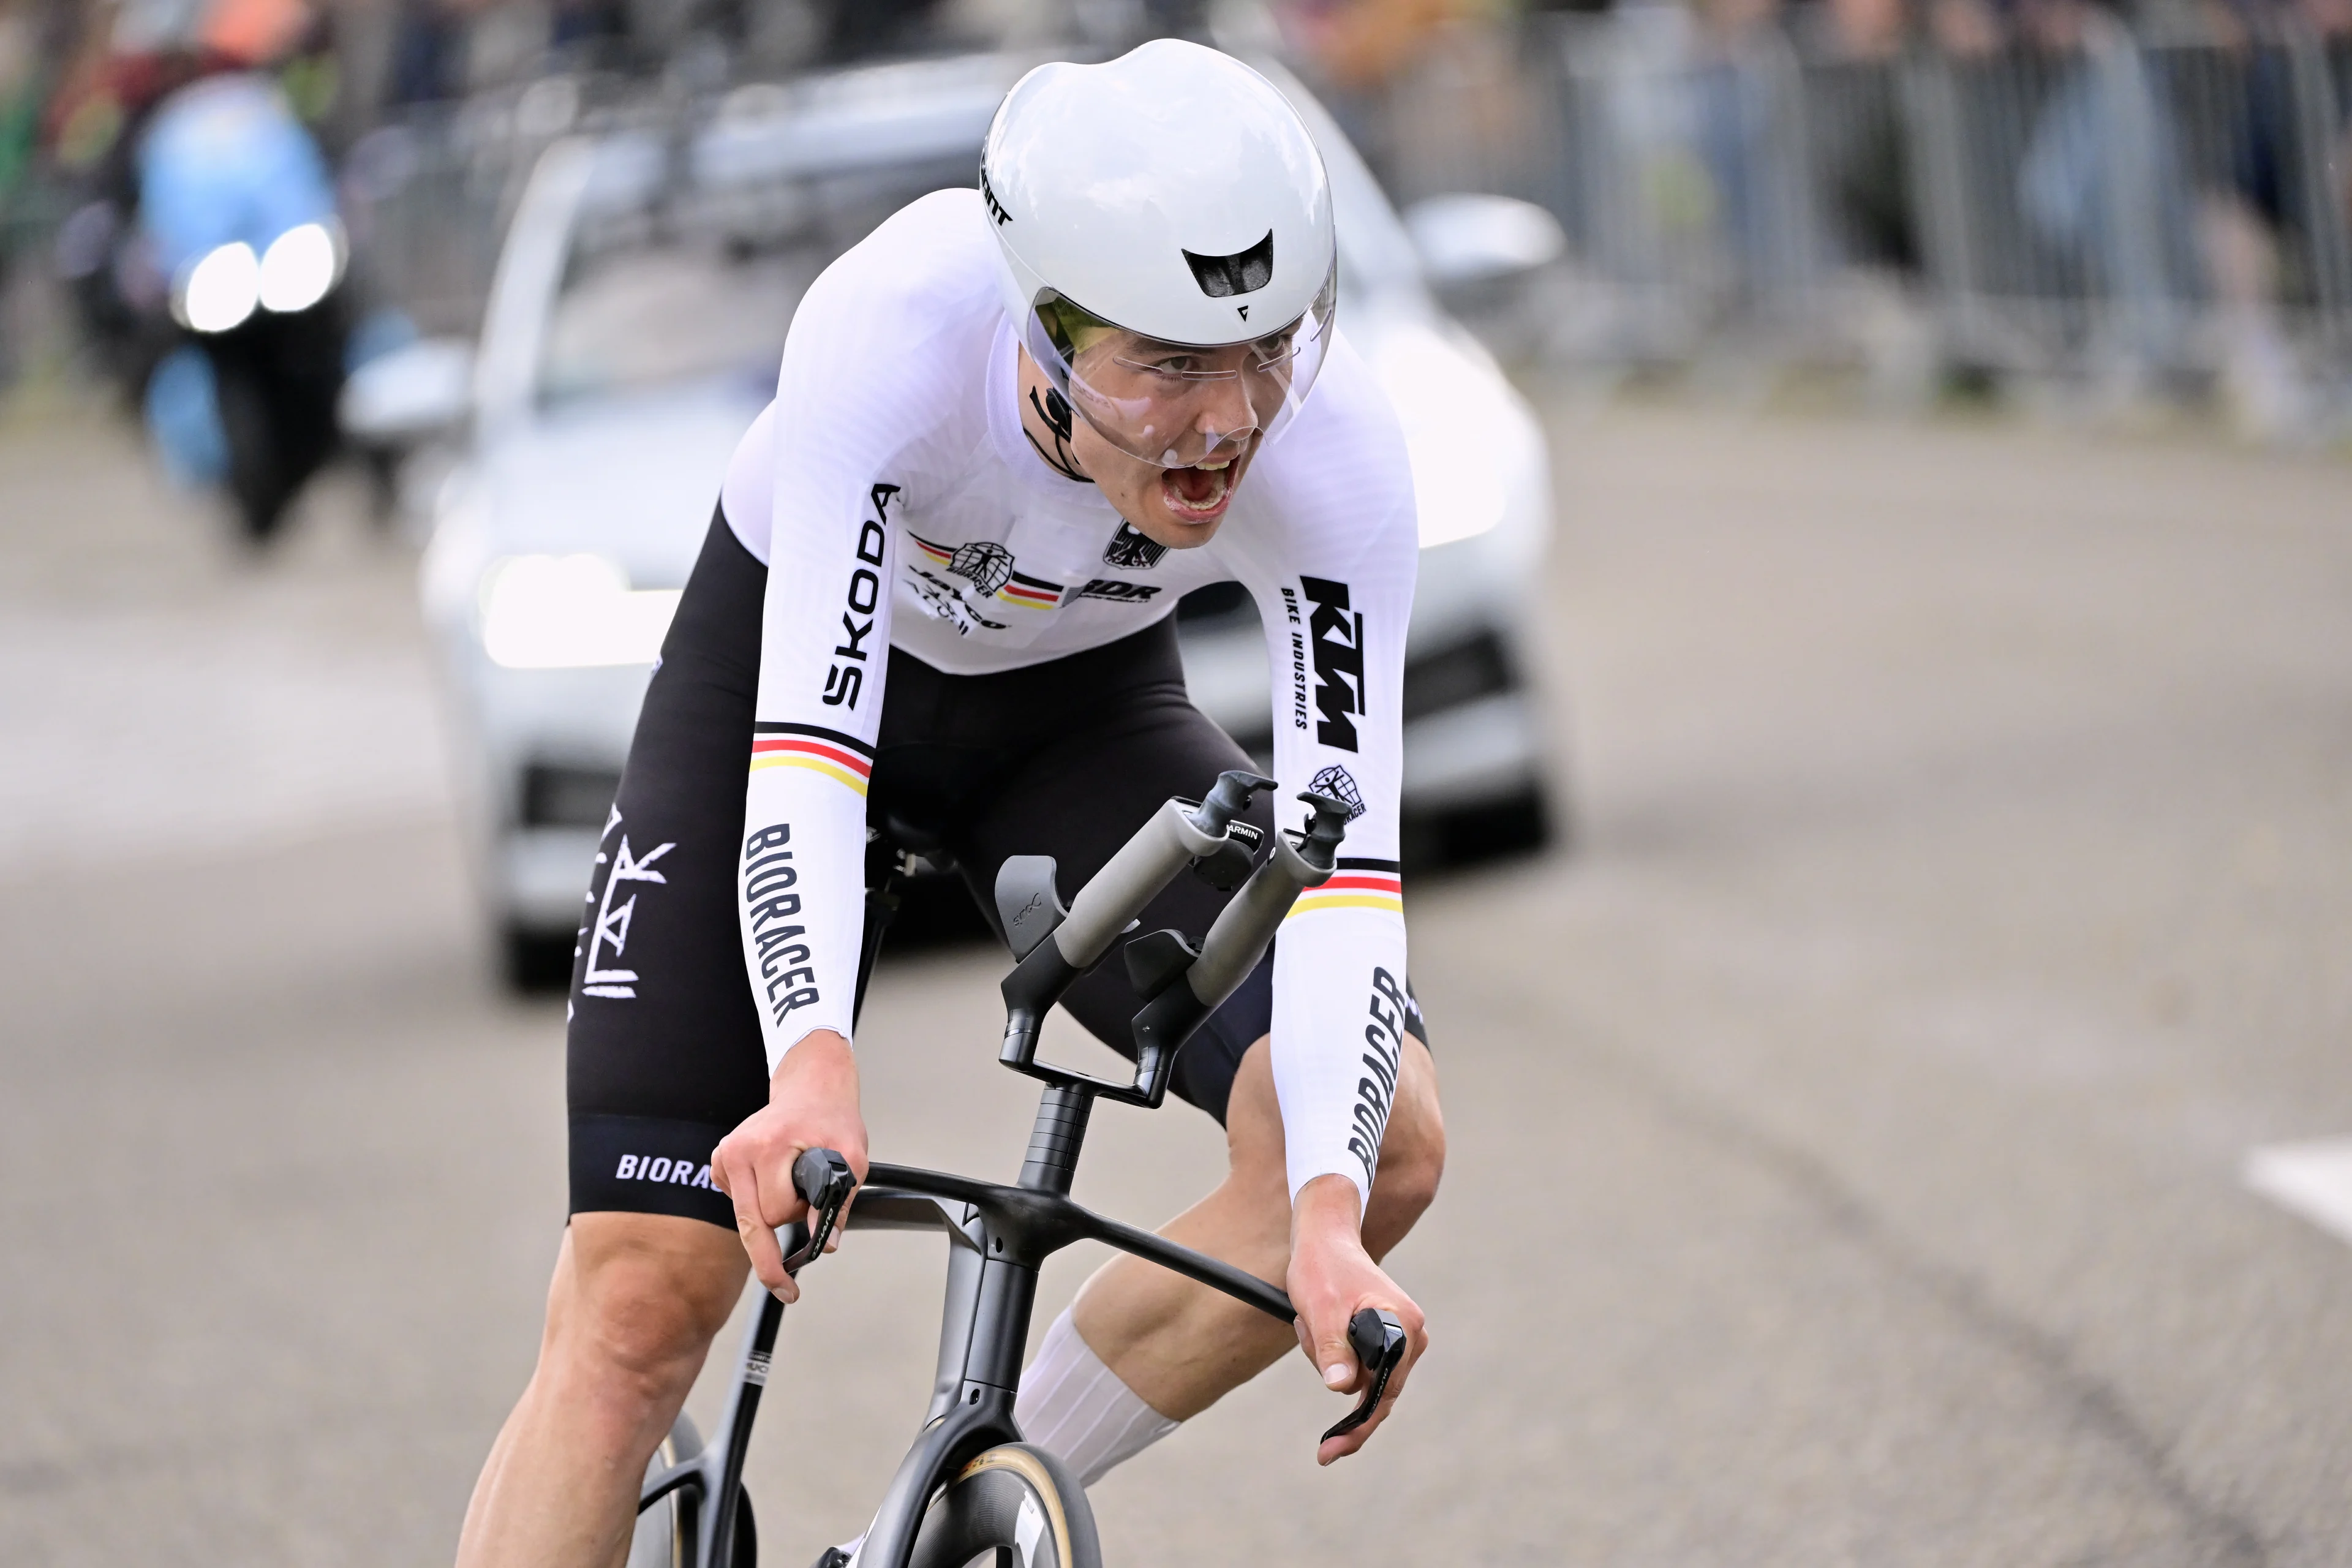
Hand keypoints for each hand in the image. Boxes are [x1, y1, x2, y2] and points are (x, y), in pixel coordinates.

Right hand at [709, 1030, 867, 1301]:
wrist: (811, 1088)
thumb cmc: (831, 1118)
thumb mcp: (853, 1156)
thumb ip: (840, 1202)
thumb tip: (827, 1242)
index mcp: (768, 1145)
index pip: (775, 1213)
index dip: (797, 1227)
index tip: (787, 1286)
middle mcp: (738, 1150)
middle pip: (754, 1222)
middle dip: (783, 1224)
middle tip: (797, 1240)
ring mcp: (725, 1155)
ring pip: (745, 1217)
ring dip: (771, 1210)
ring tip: (792, 1180)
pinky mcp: (720, 1162)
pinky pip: (739, 1203)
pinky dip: (758, 1201)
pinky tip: (774, 1177)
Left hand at [1287, 1174, 1427, 1464]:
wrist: (1323, 1235)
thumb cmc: (1321, 1266)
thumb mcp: (1319, 1308)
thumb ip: (1332, 1347)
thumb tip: (1341, 1387)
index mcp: (1403, 1328)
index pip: (1383, 1394)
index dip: (1357, 1427)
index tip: (1328, 1452)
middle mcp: (1411, 1335)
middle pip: (1373, 1390)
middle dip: (1334, 1374)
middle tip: (1308, 1332)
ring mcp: (1401, 1336)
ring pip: (1360, 1378)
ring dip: (1327, 1359)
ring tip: (1311, 1319)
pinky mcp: (1385, 1336)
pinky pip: (1357, 1365)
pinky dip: (1331, 1355)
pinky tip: (1315, 1324)